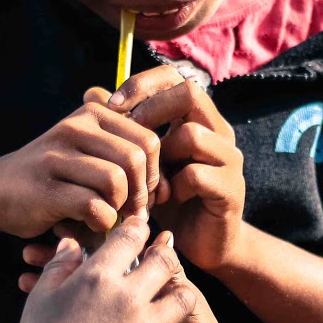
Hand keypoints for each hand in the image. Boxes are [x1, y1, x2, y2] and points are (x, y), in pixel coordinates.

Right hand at [0, 100, 161, 238]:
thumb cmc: (53, 176)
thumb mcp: (87, 151)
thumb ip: (126, 152)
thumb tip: (171, 178)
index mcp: (93, 113)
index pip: (149, 138)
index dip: (156, 172)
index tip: (146, 194)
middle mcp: (75, 127)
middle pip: (137, 158)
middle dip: (142, 192)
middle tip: (134, 212)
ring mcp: (57, 156)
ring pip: (116, 182)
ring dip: (120, 208)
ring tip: (111, 217)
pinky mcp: (45, 189)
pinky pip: (93, 207)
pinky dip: (100, 224)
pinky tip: (91, 225)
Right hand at [21, 240, 229, 322]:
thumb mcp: (40, 299)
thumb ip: (58, 267)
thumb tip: (70, 244)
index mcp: (98, 277)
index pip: (127, 239)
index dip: (138, 227)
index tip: (142, 225)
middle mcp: (127, 297)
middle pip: (164, 262)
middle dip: (167, 254)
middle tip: (166, 254)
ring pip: (184, 298)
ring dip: (184, 294)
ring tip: (181, 295)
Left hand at [100, 68, 246, 271]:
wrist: (199, 245)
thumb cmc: (168, 200)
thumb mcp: (140, 161)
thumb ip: (120, 127)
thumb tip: (91, 92)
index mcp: (197, 118)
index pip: (175, 77)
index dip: (143, 84)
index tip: (113, 105)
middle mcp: (218, 131)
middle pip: (190, 93)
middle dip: (152, 112)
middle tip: (127, 137)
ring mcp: (228, 158)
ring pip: (192, 134)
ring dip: (161, 159)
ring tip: (148, 183)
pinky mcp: (231, 188)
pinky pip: (196, 174)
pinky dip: (175, 188)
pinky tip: (168, 201)